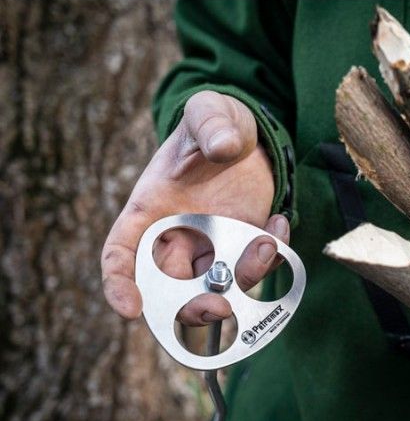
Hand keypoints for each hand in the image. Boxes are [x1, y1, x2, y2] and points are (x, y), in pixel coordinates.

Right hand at [101, 89, 287, 324]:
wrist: (249, 134)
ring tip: (267, 243)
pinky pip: (256, 267)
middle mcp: (177, 238)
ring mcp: (213, 247)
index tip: (130, 308)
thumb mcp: (209, 112)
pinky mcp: (245, 247)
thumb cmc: (214, 123)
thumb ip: (210, 123)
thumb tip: (222, 147)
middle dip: (193, 308)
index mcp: (149, 211)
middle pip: (172, 291)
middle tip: (221, 306)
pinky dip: (270, 258)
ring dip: (242, 280)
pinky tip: (279, 223)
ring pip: (218, 287)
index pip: (121, 254)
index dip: (119, 283)